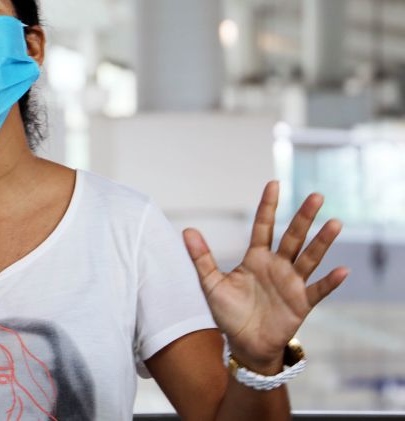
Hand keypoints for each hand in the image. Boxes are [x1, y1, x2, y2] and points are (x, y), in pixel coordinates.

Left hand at [183, 181, 348, 372]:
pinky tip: (342, 270)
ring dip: (322, 242)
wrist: (244, 344)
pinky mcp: (301, 303)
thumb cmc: (229, 313)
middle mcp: (277, 266)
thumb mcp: (211, 284)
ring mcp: (291, 283)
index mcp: (255, 258)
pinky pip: (318, 290)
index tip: (274, 184)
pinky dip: (329, 281)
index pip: (263, 226)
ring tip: (335, 223)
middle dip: (303, 217)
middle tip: (316, 196)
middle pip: (292, 236)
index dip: (268, 206)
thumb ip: (201, 258)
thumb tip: (187, 230)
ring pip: (309, 258)